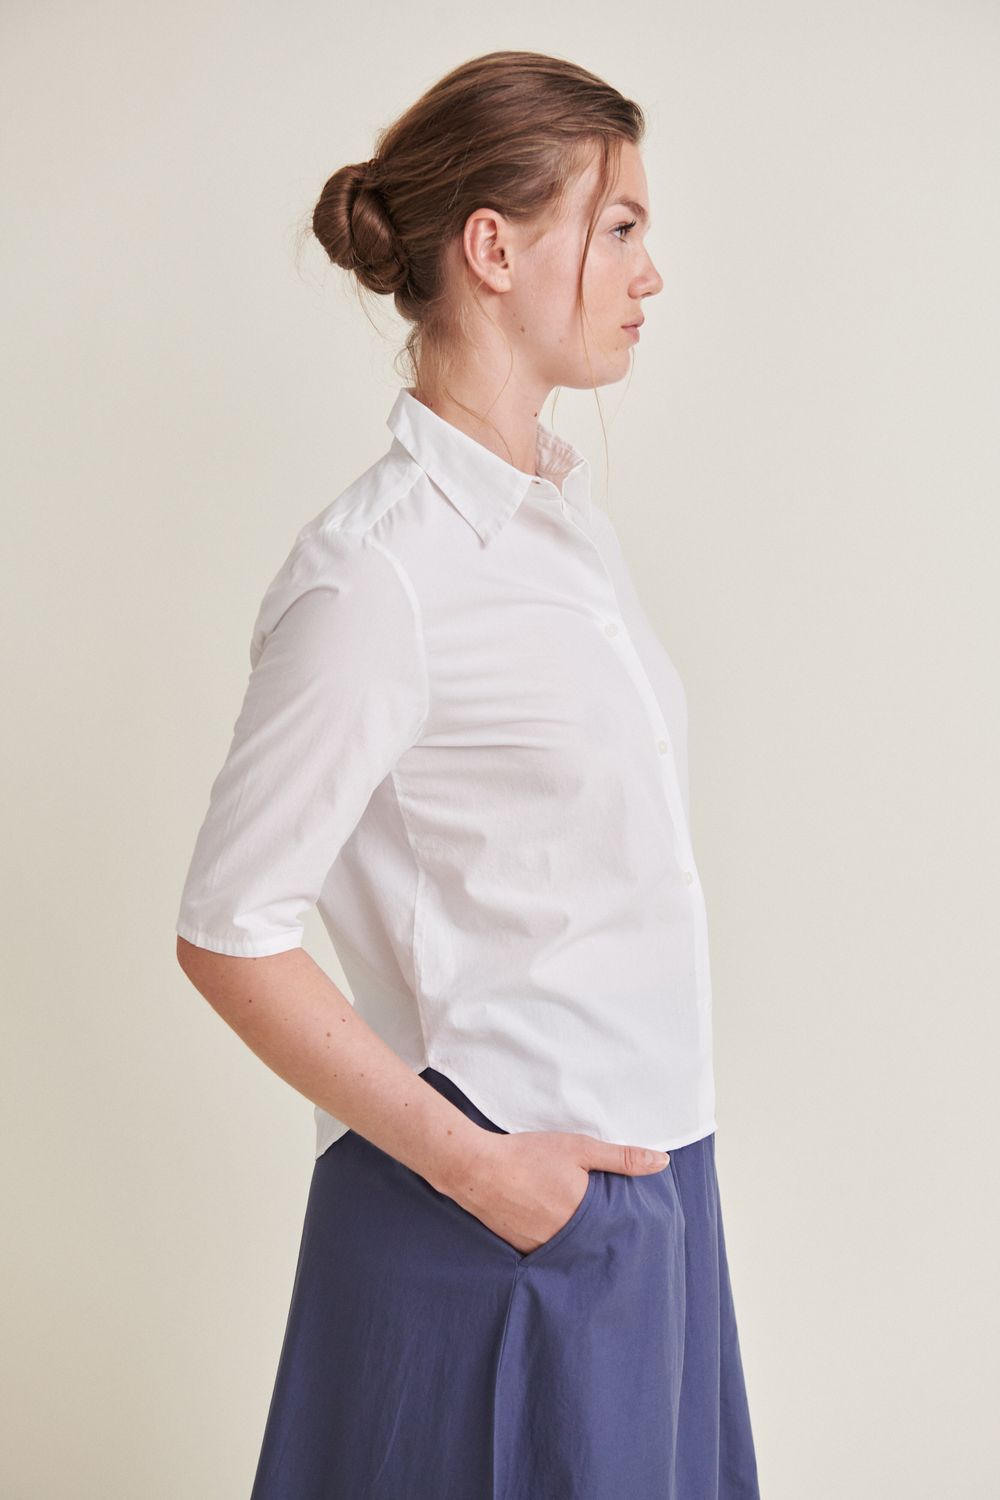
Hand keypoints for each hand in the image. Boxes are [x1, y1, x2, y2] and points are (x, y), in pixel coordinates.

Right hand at [442, 1128, 670, 1255]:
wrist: (476, 1169)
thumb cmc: (529, 1155)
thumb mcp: (579, 1148)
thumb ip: (621, 1157)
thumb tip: (662, 1162)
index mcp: (584, 1217)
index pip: (617, 1233)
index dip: (625, 1231)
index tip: (637, 1232)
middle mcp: (565, 1240)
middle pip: (594, 1246)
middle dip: (602, 1241)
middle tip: (612, 1237)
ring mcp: (541, 1249)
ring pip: (571, 1253)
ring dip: (578, 1246)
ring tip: (581, 1234)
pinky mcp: (522, 1251)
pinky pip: (547, 1255)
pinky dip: (554, 1246)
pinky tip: (551, 1232)